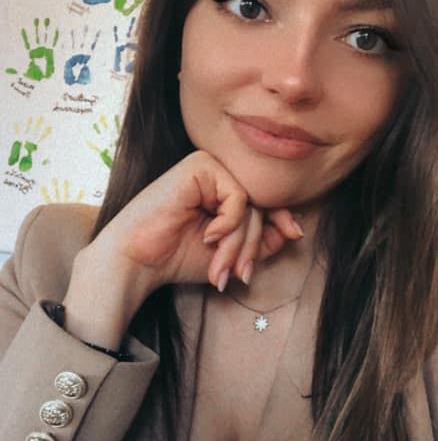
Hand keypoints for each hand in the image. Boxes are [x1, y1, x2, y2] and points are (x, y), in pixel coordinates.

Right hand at [101, 150, 301, 295]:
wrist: (138, 260)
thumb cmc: (178, 256)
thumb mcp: (231, 253)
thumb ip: (262, 241)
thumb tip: (295, 228)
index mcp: (223, 190)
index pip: (265, 201)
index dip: (282, 219)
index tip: (294, 236)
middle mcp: (217, 175)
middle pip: (259, 206)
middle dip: (251, 246)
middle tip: (241, 274)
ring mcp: (208, 167)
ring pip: (249, 204)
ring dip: (238, 243)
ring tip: (220, 268)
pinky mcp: (199, 165)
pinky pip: (237, 196)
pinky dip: (229, 223)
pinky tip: (207, 236)